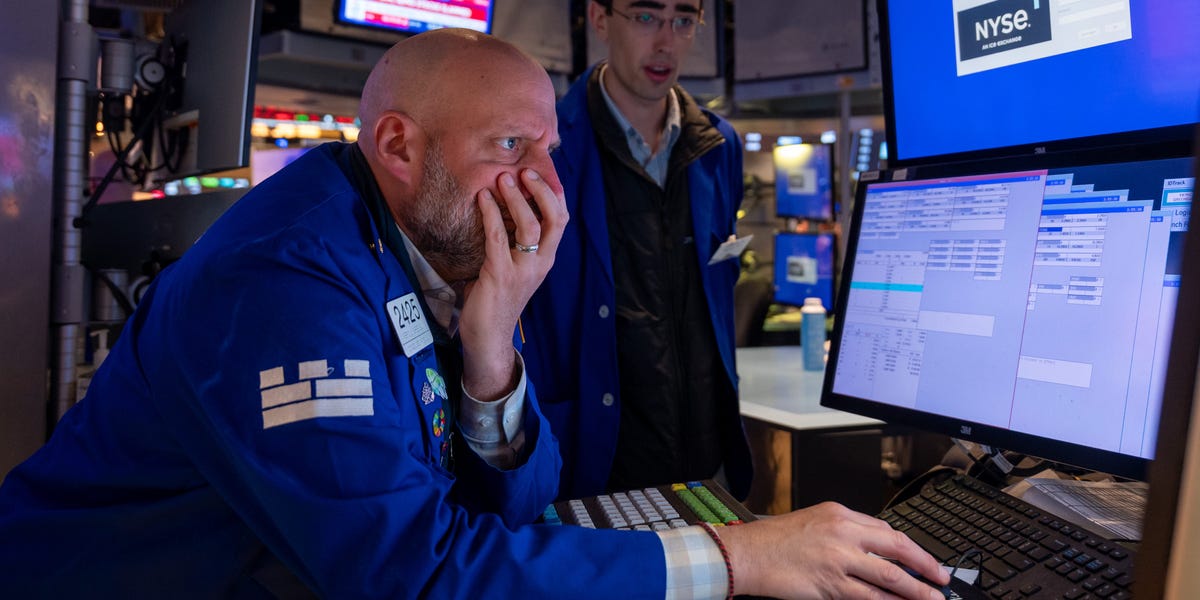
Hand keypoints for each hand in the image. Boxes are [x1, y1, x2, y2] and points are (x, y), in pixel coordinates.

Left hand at [458, 168, 566, 400]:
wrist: (488, 338)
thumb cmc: (497, 300)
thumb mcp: (513, 267)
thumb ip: (514, 243)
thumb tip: (503, 208)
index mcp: (546, 259)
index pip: (560, 220)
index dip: (553, 194)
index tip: (538, 172)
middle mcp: (541, 263)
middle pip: (554, 218)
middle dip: (540, 190)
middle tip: (522, 171)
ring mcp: (523, 270)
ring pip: (529, 225)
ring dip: (515, 198)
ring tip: (501, 178)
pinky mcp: (501, 275)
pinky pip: (498, 237)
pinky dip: (491, 214)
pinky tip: (482, 199)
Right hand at [717, 502, 948, 599]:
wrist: (747, 554)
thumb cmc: (774, 540)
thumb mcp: (814, 521)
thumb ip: (845, 531)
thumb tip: (875, 548)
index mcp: (840, 514)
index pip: (887, 530)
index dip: (912, 548)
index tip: (926, 560)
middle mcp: (842, 533)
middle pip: (896, 549)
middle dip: (925, 566)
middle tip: (941, 578)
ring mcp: (837, 560)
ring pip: (888, 576)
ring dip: (915, 590)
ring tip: (932, 598)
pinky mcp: (829, 584)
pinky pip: (867, 597)